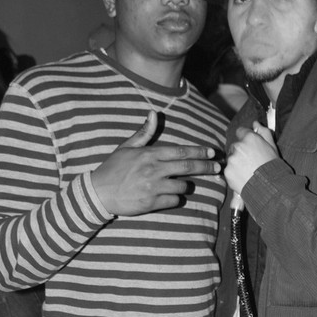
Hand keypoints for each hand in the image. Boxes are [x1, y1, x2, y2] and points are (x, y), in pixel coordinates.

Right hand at [91, 111, 221, 215]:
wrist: (98, 192)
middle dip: (206, 167)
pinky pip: (173, 201)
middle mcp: (153, 170)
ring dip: (186, 186)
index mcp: (149, 154)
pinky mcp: (151, 203)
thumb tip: (153, 114)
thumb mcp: (126, 147)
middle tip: (218, 168)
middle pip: (187, 168)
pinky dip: (175, 199)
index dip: (199, 152)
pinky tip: (170, 197)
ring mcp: (153, 187)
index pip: (181, 152)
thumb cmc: (113, 169)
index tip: (212, 153)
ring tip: (183, 185)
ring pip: (182, 186)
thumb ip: (144, 133)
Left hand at [225, 122, 277, 198]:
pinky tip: (244, 177)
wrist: (269, 187)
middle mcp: (238, 146)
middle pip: (235, 146)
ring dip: (237, 163)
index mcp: (249, 138)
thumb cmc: (273, 166)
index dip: (245, 139)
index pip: (241, 131)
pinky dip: (234, 173)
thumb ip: (263, 132)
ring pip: (231, 158)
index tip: (250, 146)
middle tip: (250, 162)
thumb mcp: (272, 146)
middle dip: (240, 152)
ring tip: (248, 171)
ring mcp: (231, 159)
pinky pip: (229, 170)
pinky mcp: (227, 171)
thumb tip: (255, 123)